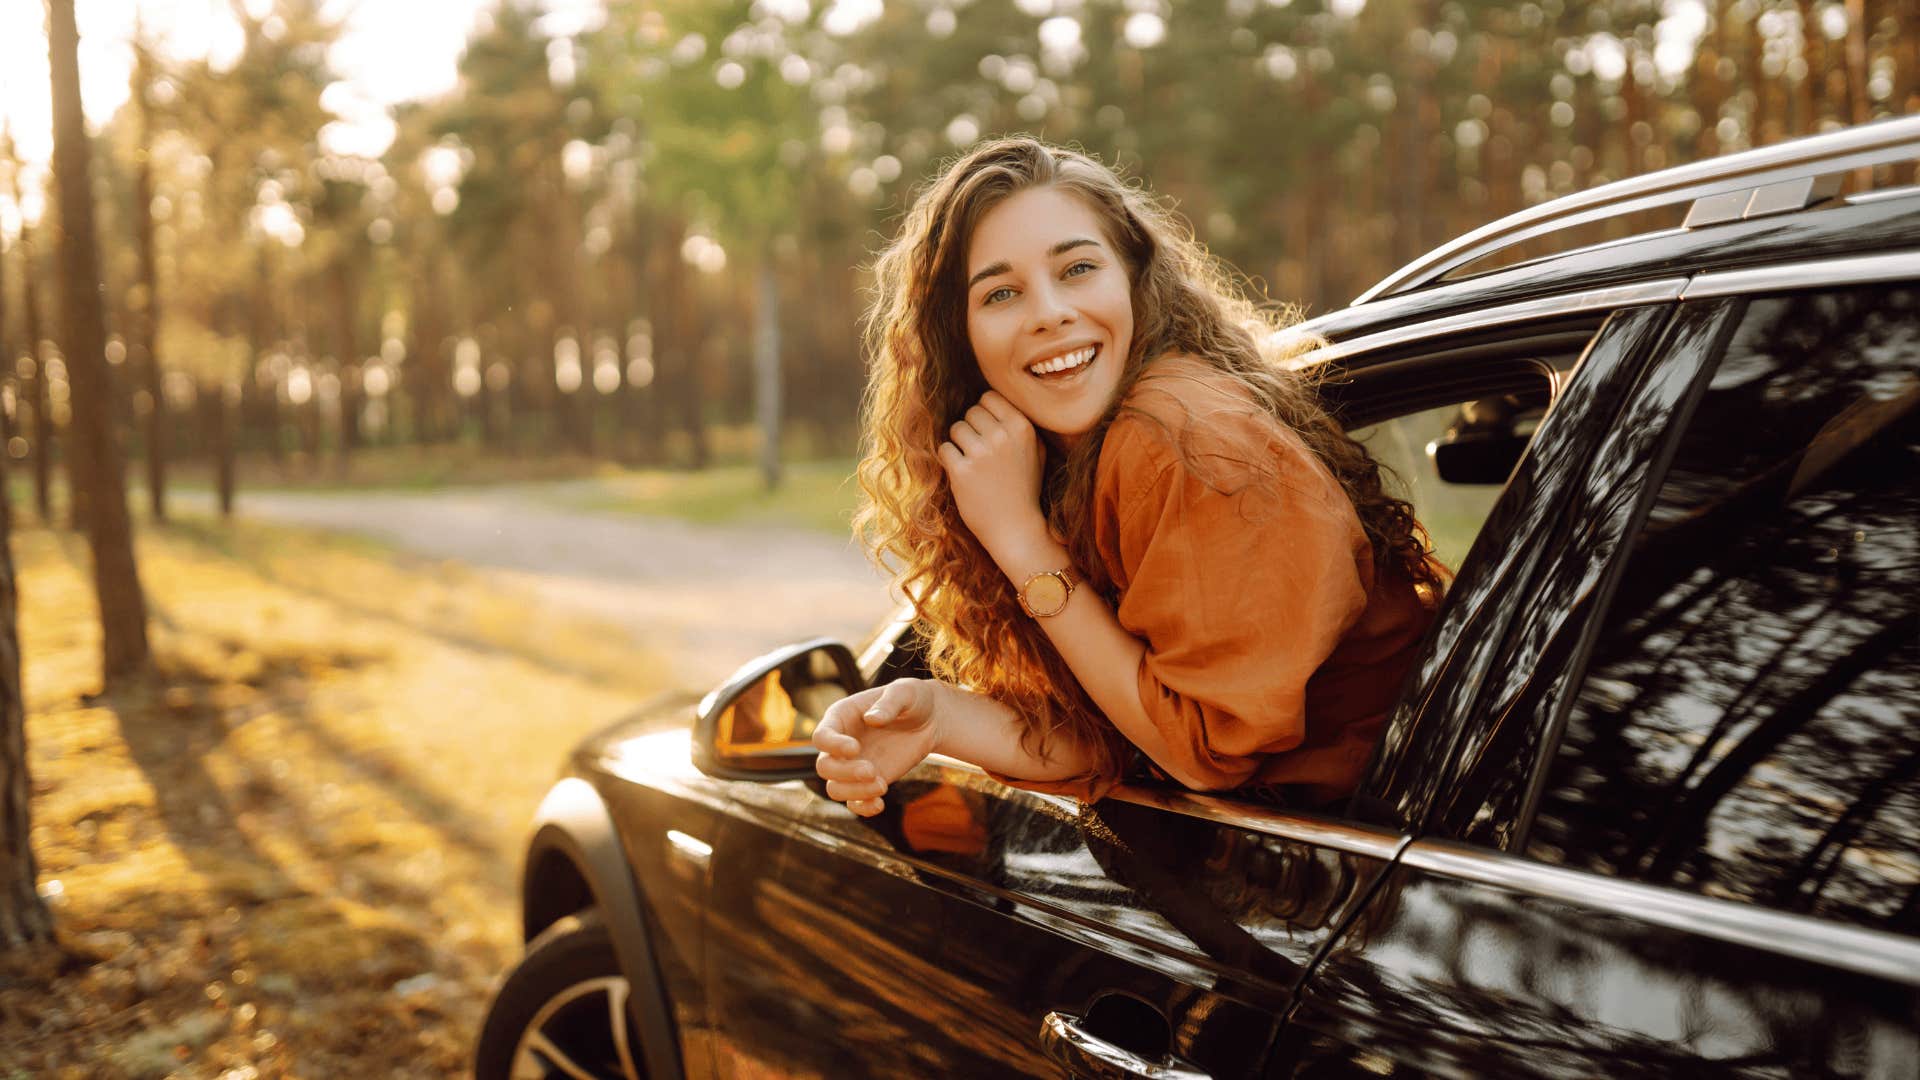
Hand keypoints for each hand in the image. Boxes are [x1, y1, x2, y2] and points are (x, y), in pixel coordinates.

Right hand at [812, 678, 943, 816]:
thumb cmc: (912, 699)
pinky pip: (854, 802)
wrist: (929, 720)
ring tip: (882, 786)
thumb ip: (889, 702)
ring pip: (835, 788)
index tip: (856, 748)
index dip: (833, 745)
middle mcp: (840, 744)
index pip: (821, 737)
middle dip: (845, 773)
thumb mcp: (905, 692)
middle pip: (824, 767)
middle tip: (872, 771)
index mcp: (841, 717)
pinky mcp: (867, 782)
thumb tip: (872, 719)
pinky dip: (863, 807)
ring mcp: (852, 765)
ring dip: (854, 792)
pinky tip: (880, 804)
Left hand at [936, 391, 1046, 559]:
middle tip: (981, 452)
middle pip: (970, 411)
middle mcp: (1001, 436)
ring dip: (959, 444)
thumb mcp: (1036, 451)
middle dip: (972, 429)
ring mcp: (981, 453)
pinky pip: (944, 449)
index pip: (989, 397)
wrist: (1016, 528)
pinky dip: (949, 460)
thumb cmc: (1025, 488)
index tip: (989, 433)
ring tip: (973, 463)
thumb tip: (997, 399)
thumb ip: (1020, 423)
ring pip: (955, 428)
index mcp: (1022, 427)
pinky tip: (963, 474)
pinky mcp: (961, 471)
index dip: (985, 413)